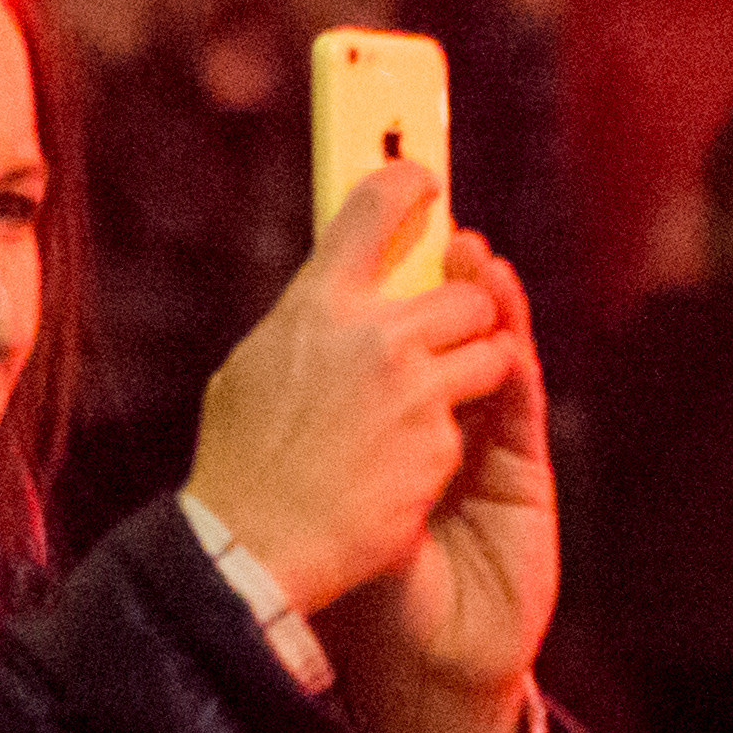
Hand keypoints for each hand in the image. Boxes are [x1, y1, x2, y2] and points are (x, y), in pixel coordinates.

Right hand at [186, 169, 524, 614]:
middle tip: (449, 342)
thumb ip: (305, 328)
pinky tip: (407, 467)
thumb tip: (327, 301)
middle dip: (467, 316)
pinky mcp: (438, 443)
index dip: (408, 183)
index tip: (426, 181)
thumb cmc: (241, 467)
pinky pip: (470, 421)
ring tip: (436, 411)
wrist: (251, 550)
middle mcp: (373, 337)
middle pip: (465, 291)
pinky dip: (450, 441)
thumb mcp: (252, 371)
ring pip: (490, 351)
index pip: (374, 210)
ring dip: (476, 375)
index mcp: (318, 307)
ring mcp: (413, 389)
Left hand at [326, 228, 560, 732]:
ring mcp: (484, 435)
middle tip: (427, 204)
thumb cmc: (352, 572)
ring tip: (468, 249)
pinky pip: (520, 394)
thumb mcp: (314, 481)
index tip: (377, 198)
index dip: (393, 257)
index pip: (396, 315)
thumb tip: (273, 355)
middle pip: (445, 311)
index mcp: (383, 405)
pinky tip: (500, 312)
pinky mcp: (521, 468)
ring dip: (481, 290)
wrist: (412, 662)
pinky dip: (511, 346)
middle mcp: (437, 409)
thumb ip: (311, 420)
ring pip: (489, 340)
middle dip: (438, 258)